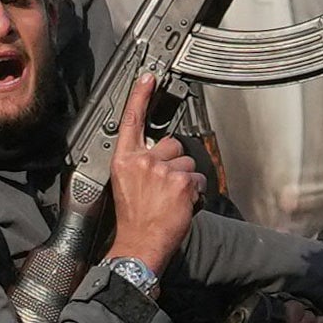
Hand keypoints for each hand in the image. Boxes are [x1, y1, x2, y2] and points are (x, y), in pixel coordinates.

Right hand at [106, 80, 202, 270]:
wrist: (139, 245)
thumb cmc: (132, 221)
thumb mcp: (125, 186)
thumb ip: (138, 165)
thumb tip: (156, 155)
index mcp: (124, 160)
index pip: (132, 120)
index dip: (140, 96)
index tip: (149, 77)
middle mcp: (142, 161)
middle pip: (171, 144)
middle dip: (173, 162)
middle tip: (163, 187)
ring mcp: (163, 171)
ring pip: (188, 163)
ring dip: (185, 180)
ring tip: (170, 200)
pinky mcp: (181, 182)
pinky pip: (199, 179)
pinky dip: (195, 193)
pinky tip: (181, 205)